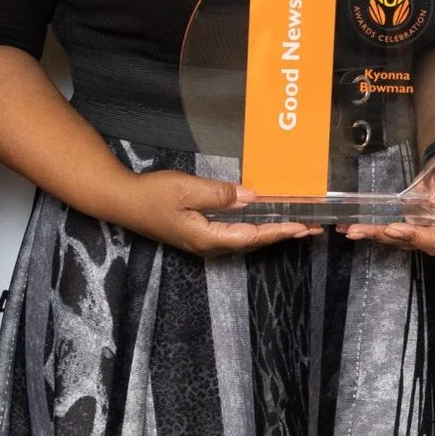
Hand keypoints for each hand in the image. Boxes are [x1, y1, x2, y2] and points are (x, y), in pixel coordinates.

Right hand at [103, 168, 320, 256]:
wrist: (123, 201)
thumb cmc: (153, 194)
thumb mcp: (187, 189)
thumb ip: (220, 195)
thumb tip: (252, 196)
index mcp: (208, 238)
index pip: (252, 236)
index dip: (279, 231)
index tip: (302, 227)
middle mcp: (209, 246)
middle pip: (253, 242)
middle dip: (282, 234)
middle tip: (311, 228)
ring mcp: (204, 242)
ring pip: (245, 239)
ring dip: (271, 231)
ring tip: (297, 225)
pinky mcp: (200, 234)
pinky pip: (235, 233)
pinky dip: (255, 227)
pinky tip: (264, 219)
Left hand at [344, 144, 434, 254]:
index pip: (434, 239)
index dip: (414, 237)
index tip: (394, 228)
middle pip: (410, 242)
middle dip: (384, 237)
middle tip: (361, 231)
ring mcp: (422, 228)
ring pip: (397, 238)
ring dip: (375, 235)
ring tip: (353, 231)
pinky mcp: (410, 223)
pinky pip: (392, 229)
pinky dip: (374, 228)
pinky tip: (355, 227)